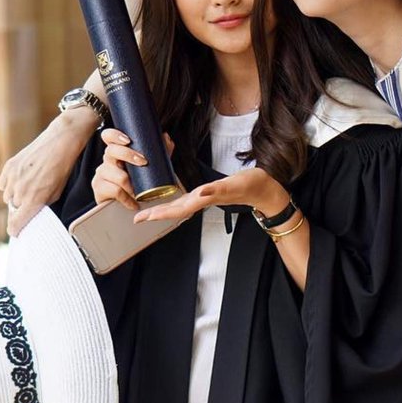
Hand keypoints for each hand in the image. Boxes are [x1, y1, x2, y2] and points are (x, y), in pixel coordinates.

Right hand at [0, 110, 97, 236]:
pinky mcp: (8, 167)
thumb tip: (30, 215)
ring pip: (8, 197)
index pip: (15, 224)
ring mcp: (12, 179)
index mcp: (33, 201)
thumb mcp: (56, 193)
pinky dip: (10, 185)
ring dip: (16, 196)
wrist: (59, 144)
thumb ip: (40, 205)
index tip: (17, 232)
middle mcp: (20, 192)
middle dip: (21, 209)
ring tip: (30, 186)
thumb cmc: (61, 170)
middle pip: (14, 210)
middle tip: (32, 200)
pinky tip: (23, 178)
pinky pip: (4, 184)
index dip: (15, 230)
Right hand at [91, 128, 162, 209]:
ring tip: (139, 191)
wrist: (126, 205)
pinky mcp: (100, 189)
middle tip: (144, 162)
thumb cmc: (137, 182)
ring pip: (116, 174)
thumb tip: (166, 138)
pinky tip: (133, 202)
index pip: (108, 136)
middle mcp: (107, 161)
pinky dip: (127, 198)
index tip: (128, 140)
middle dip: (129, 155)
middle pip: (111, 151)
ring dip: (131, 184)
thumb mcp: (150, 166)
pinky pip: (115, 191)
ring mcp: (101, 174)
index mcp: (117, 152)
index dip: (115, 135)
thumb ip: (158, 152)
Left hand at [133, 167, 286, 224]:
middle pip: (174, 210)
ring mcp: (205, 198)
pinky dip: (174, 198)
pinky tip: (169, 196)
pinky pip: (186, 197)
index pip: (177, 208)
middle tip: (137, 218)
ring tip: (147, 210)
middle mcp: (202, 200)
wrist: (264, 188)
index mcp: (205, 198)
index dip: (159, 213)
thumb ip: (216, 189)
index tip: (143, 217)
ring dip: (163, 209)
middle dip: (155, 214)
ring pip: (179, 205)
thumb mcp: (234, 184)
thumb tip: (200, 193)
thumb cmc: (251, 185)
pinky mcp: (208, 193)